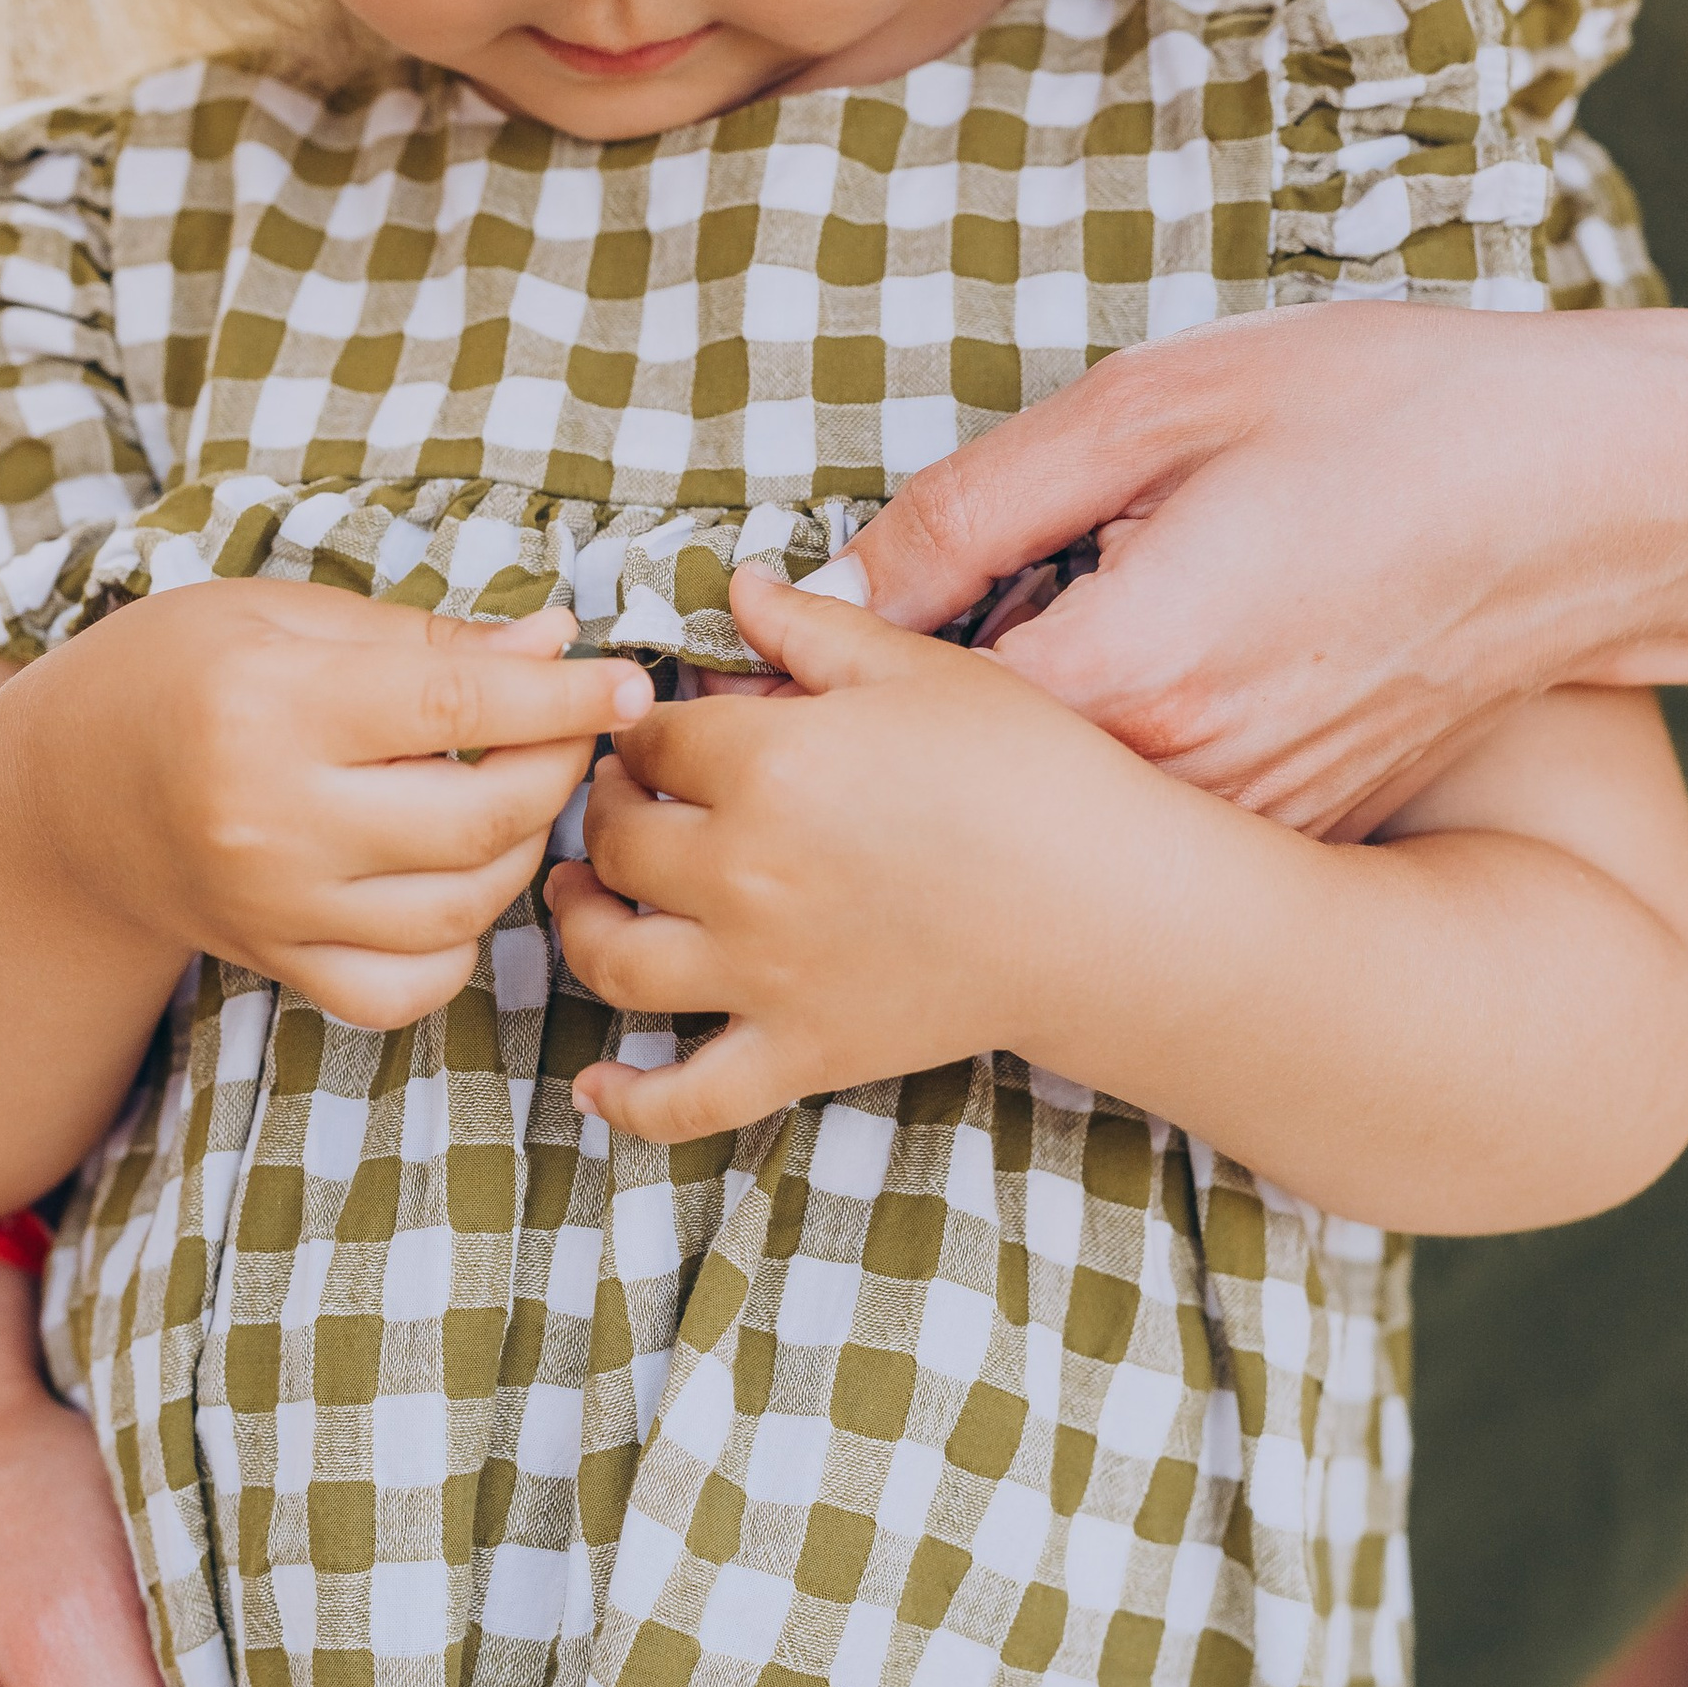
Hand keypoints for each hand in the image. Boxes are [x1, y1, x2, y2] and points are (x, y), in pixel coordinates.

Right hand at [9, 585, 653, 1025]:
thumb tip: (555, 643)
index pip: (456, 707)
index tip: (629, 679)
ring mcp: (274, 908)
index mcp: (270, 707)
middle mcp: (270, 821)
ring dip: (525, 851)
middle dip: (560, 770)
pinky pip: (408, 988)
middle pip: (476, 819)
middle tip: (577, 728)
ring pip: (460, 909)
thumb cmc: (170, 672)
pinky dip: (463, 945)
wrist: (56, 796)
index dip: (563, 696)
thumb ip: (422, 637)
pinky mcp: (278, 964)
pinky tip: (463, 881)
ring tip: (521, 791)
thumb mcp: (279, 613)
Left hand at [546, 568, 1155, 1140]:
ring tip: (577, 899)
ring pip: (614, 961)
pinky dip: (628, 1102)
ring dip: (577, 927)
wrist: (1110, 907)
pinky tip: (594, 1087)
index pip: (648, 741)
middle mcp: (741, 872)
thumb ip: (809, 626)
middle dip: (605, 812)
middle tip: (623, 799)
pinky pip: (687, 1099)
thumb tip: (736, 584)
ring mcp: (764, 973)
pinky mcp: (802, 1052)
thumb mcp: (917, 668)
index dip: (642, 728)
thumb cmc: (1030, 773)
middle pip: (615, 843)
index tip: (658, 728)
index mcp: (765, 763)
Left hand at [809, 305, 1687, 833]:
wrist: (1607, 496)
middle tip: (802, 669)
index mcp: (1126, 676)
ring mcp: (1248, 823)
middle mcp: (1181, 786)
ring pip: (1052, 809)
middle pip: (964, 783)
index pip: (901, 715)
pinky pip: (1143, 815)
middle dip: (883, 728)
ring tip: (961, 663)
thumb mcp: (1163, 403)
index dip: (811, 678)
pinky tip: (1109, 680)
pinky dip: (1093, 767)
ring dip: (988, 752)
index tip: (751, 646)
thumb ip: (981, 500)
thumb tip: (832, 579)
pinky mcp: (1297, 827)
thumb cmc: (1393, 412)